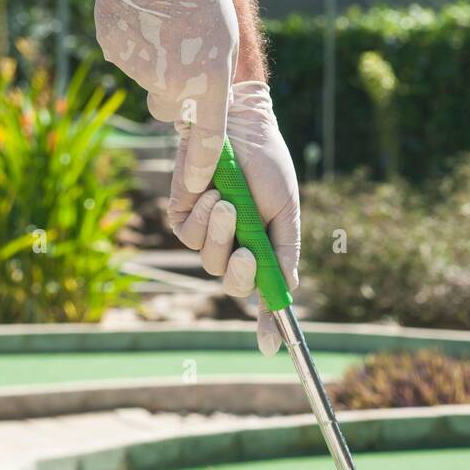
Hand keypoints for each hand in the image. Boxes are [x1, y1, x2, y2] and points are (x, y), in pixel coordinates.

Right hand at [93, 0, 237, 195]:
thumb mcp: (223, 42)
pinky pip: (124, 59)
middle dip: (172, 92)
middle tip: (177, 54)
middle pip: (169, 109)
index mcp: (209, 83)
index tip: (195, 186)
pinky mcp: (115, 53)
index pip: (207, 141)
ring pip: (145, 81)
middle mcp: (174, 85)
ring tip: (160, 26)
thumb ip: (209, 82)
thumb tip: (186, 111)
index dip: (200, 167)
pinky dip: (130, 44)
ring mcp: (140, 71)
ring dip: (151, 63)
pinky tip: (139, 17)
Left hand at [168, 81, 299, 355]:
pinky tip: (211, 192)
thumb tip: (288, 291)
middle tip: (247, 252)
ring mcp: (206, 233)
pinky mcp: (181, 215)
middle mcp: (233, 247)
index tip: (270, 347)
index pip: (264, 295)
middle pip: (233, 284)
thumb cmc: (267, 164)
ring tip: (227, 201)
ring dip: (219, 235)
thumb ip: (284, 251)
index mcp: (262, 250)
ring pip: (209, 260)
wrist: (239, 122)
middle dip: (239, 272)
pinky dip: (201, 217)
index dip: (267, 324)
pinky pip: (188, 235)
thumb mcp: (284, 211)